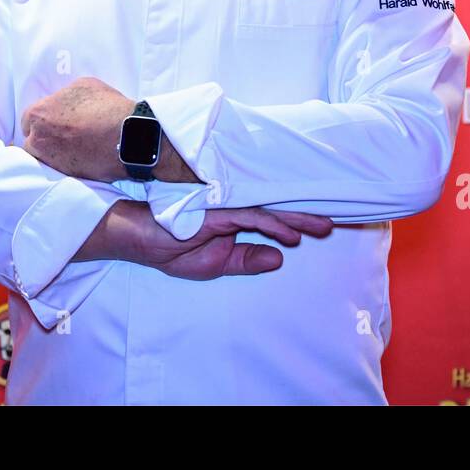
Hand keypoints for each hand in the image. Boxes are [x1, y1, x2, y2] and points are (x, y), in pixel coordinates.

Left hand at [20, 76, 132, 181]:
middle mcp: (38, 140)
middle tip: (64, 135)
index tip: (54, 121)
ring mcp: (51, 162)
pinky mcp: (67, 177)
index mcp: (38, 115)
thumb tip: (63, 102)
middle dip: (45, 139)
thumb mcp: (84, 85)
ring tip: (75, 149)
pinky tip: (83, 158)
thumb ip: (65, 95)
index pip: (28, 120)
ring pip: (44, 160)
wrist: (131, 137)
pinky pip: (61, 171)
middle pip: (32, 142)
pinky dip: (69, 166)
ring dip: (55, 154)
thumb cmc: (107, 107)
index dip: (43, 119)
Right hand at [75, 200, 333, 278]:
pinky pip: (248, 216)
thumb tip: (279, 259)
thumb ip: (246, 259)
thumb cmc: (170, 246)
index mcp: (235, 218)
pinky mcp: (215, 210)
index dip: (298, 220)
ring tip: (321, 227)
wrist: (136, 235)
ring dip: (296, 219)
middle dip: (305, 215)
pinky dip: (271, 225)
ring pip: (268, 209)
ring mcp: (225, 206)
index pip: (273, 216)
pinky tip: (289, 235)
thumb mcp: (215, 263)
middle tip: (333, 222)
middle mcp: (234, 207)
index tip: (323, 227)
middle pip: (276, 208)